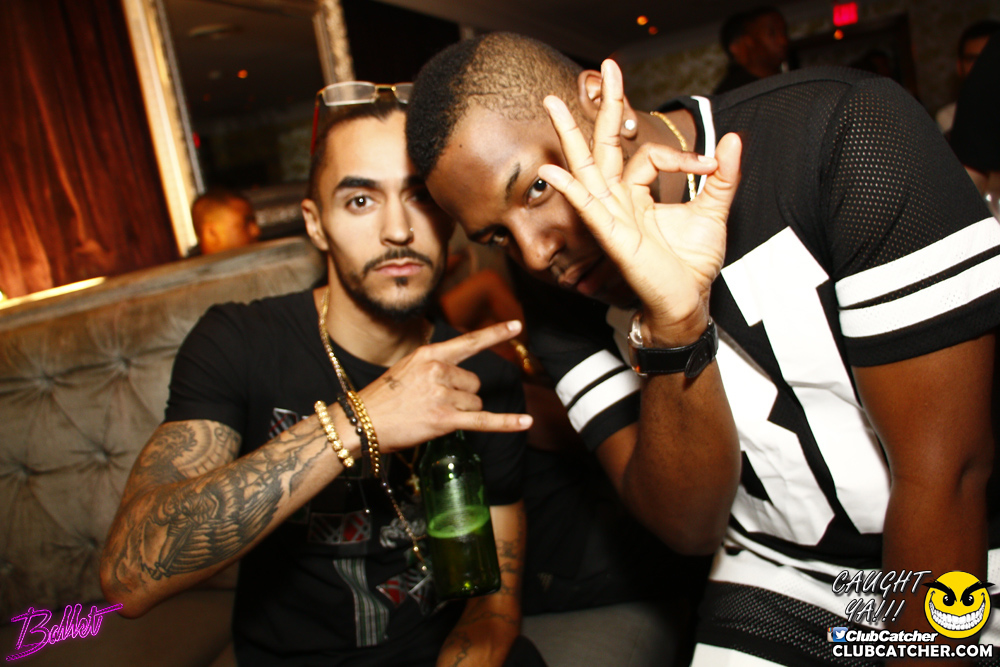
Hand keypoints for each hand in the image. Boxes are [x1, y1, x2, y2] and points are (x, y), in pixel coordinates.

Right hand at [358, 320, 531, 453]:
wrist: (361, 422)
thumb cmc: (384, 398)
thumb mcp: (407, 368)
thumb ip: (435, 366)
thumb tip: (462, 377)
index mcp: (430, 354)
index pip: (469, 342)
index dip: (495, 333)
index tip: (516, 325)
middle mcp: (438, 371)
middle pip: (474, 382)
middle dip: (462, 394)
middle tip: (433, 403)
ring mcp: (442, 394)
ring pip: (475, 402)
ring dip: (460, 411)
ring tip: (431, 414)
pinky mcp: (445, 419)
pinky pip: (484, 420)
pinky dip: (507, 423)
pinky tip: (525, 422)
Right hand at [537, 59, 741, 343]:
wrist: (687, 302)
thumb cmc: (691, 264)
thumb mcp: (714, 212)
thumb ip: (722, 176)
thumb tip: (733, 139)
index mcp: (637, 195)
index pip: (648, 157)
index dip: (681, 155)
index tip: (709, 165)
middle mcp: (619, 202)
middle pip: (603, 147)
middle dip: (603, 107)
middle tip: (605, 67)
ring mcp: (612, 218)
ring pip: (587, 169)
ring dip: (568, 136)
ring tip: (552, 104)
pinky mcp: (613, 238)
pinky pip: (588, 209)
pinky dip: (571, 189)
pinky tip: (553, 170)